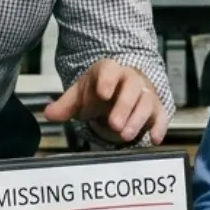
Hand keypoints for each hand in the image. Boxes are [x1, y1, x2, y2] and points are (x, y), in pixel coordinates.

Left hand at [42, 60, 167, 144]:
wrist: (119, 92)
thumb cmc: (98, 93)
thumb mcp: (80, 97)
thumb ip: (65, 105)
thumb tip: (48, 114)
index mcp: (109, 71)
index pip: (109, 70)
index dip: (107, 80)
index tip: (103, 93)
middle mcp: (130, 79)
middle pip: (131, 87)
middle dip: (123, 106)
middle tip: (113, 124)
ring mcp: (145, 94)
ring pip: (146, 102)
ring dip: (137, 119)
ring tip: (125, 136)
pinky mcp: (156, 109)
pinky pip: (161, 116)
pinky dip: (159, 127)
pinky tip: (154, 139)